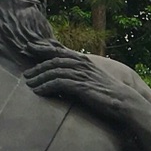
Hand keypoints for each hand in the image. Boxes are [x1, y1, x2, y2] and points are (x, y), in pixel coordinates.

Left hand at [23, 53, 150, 124]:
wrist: (124, 102)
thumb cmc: (108, 93)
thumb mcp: (93, 80)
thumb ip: (80, 76)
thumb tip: (66, 80)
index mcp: (84, 61)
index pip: (60, 51)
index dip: (44, 48)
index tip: (29, 49)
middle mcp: (82, 64)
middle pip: (54, 60)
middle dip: (38, 65)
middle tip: (26, 73)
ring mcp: (82, 74)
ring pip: (54, 70)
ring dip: (39, 77)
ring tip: (29, 84)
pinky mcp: (82, 86)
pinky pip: (59, 83)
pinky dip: (46, 86)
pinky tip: (38, 92)